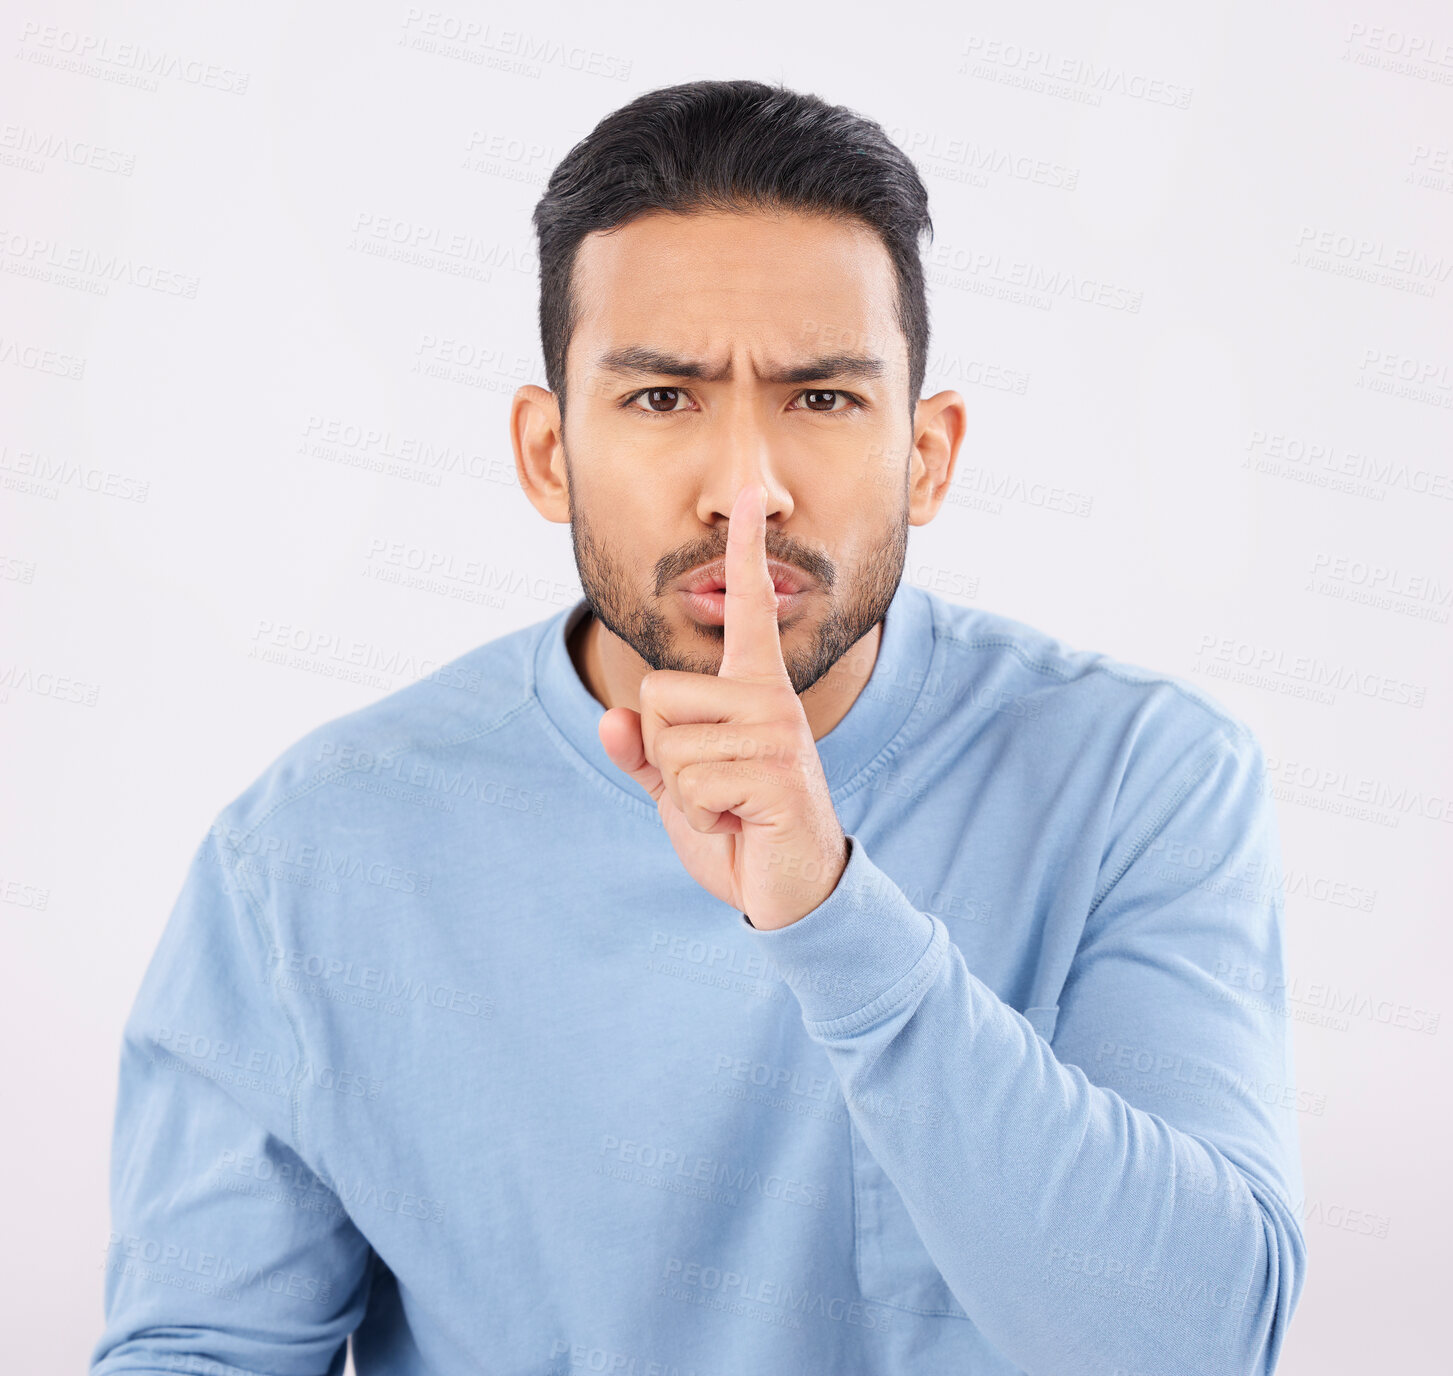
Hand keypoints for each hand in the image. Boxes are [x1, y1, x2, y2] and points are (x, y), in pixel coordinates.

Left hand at [598, 484, 848, 929]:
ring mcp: (777, 733)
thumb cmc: (740, 831)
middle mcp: (770, 698)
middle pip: (658, 692)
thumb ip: (645, 754)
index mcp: (753, 690)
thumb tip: (610, 720)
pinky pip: (688, 782)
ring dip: (683, 792)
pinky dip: (698, 817)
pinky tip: (738, 826)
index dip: (747, 552)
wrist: (790, 894)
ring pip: (668, 741)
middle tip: (715, 787)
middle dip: (664, 753)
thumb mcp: (679, 789)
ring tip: (730, 808)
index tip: (749, 494)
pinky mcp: (775, 773)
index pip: (750, 608)